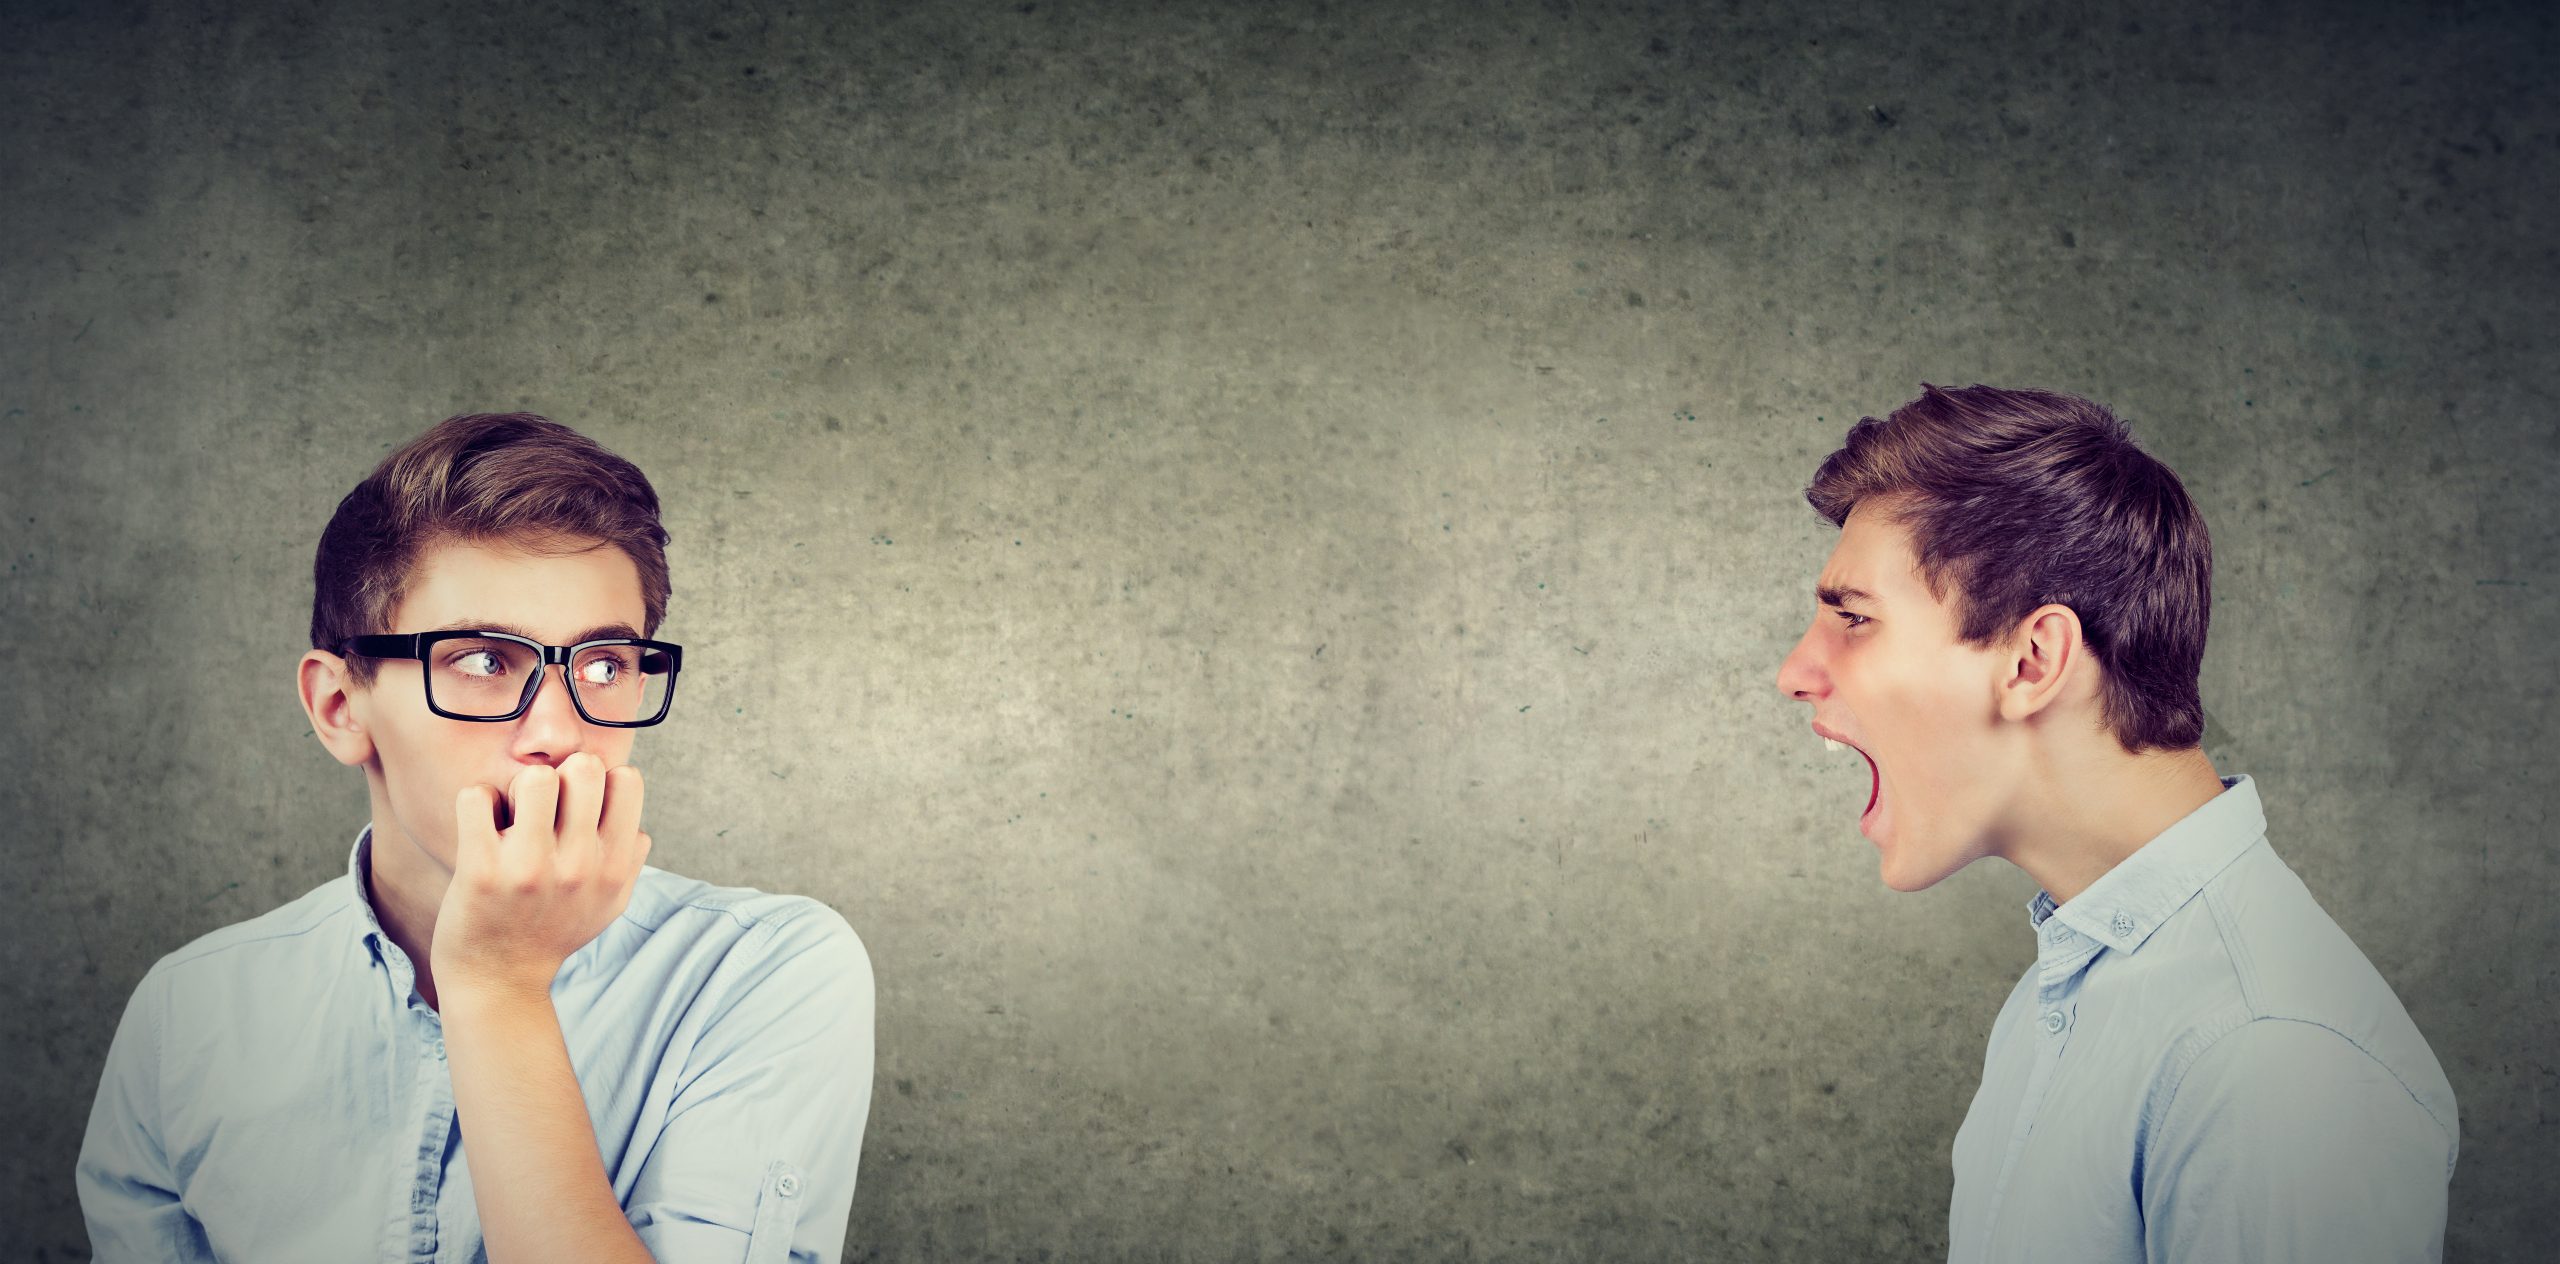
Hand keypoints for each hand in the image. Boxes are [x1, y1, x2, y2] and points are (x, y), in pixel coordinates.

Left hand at [432, 751, 650, 998]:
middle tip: (542, 809)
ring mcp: (530, 868)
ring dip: (518, 789)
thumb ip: (630, 860)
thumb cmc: (553, 930)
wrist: (499, 980)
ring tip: (511, 818)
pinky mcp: (481, 870)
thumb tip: (635, 820)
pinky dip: (476, 804)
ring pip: (534, 777)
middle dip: (561, 778)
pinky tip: (481, 827)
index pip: (627, 779)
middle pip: (583, 767)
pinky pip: (477, 797)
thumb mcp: (609, 903)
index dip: (600, 783)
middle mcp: (578, 866)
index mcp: (613, 867)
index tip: (578, 809)